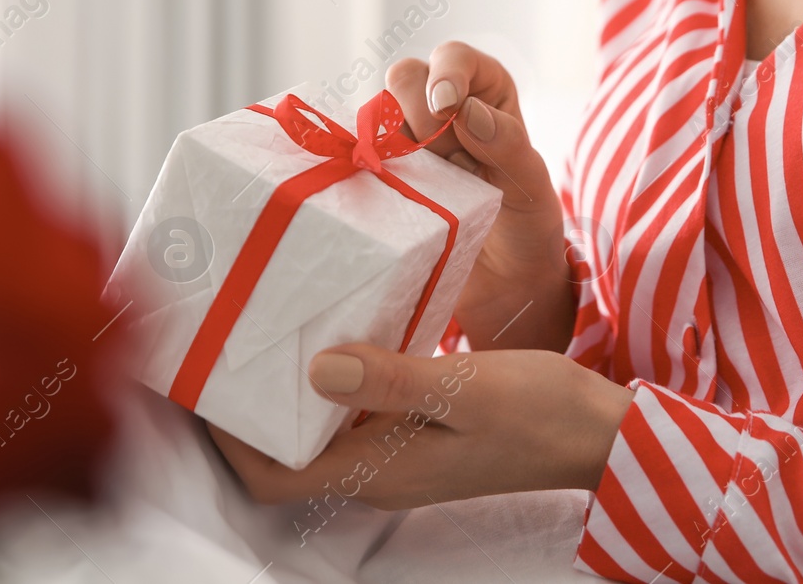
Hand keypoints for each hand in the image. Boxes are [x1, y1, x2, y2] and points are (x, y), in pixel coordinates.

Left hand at [208, 343, 633, 510]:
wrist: (601, 433)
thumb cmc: (542, 414)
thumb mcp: (465, 388)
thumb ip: (391, 379)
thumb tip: (316, 369)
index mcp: (380, 468)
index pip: (274, 475)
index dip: (227, 440)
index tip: (200, 386)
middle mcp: (380, 467)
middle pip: (288, 451)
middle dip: (249, 407)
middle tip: (224, 343)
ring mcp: (401, 450)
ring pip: (321, 428)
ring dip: (290, 388)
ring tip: (266, 327)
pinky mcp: (421, 428)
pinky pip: (359, 409)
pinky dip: (334, 376)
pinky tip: (338, 327)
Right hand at [385, 42, 571, 349]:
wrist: (504, 285)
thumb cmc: (526, 228)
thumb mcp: (532, 187)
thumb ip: (507, 144)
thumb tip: (465, 110)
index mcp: (483, 94)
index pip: (453, 58)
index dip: (444, 74)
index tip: (447, 107)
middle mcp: (440, 109)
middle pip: (404, 78)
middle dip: (417, 111)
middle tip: (441, 155)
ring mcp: (406, 143)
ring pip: (375, 116)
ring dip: (392, 147)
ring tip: (424, 187)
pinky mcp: (381, 176)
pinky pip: (356, 156)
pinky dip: (365, 170)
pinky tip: (387, 195)